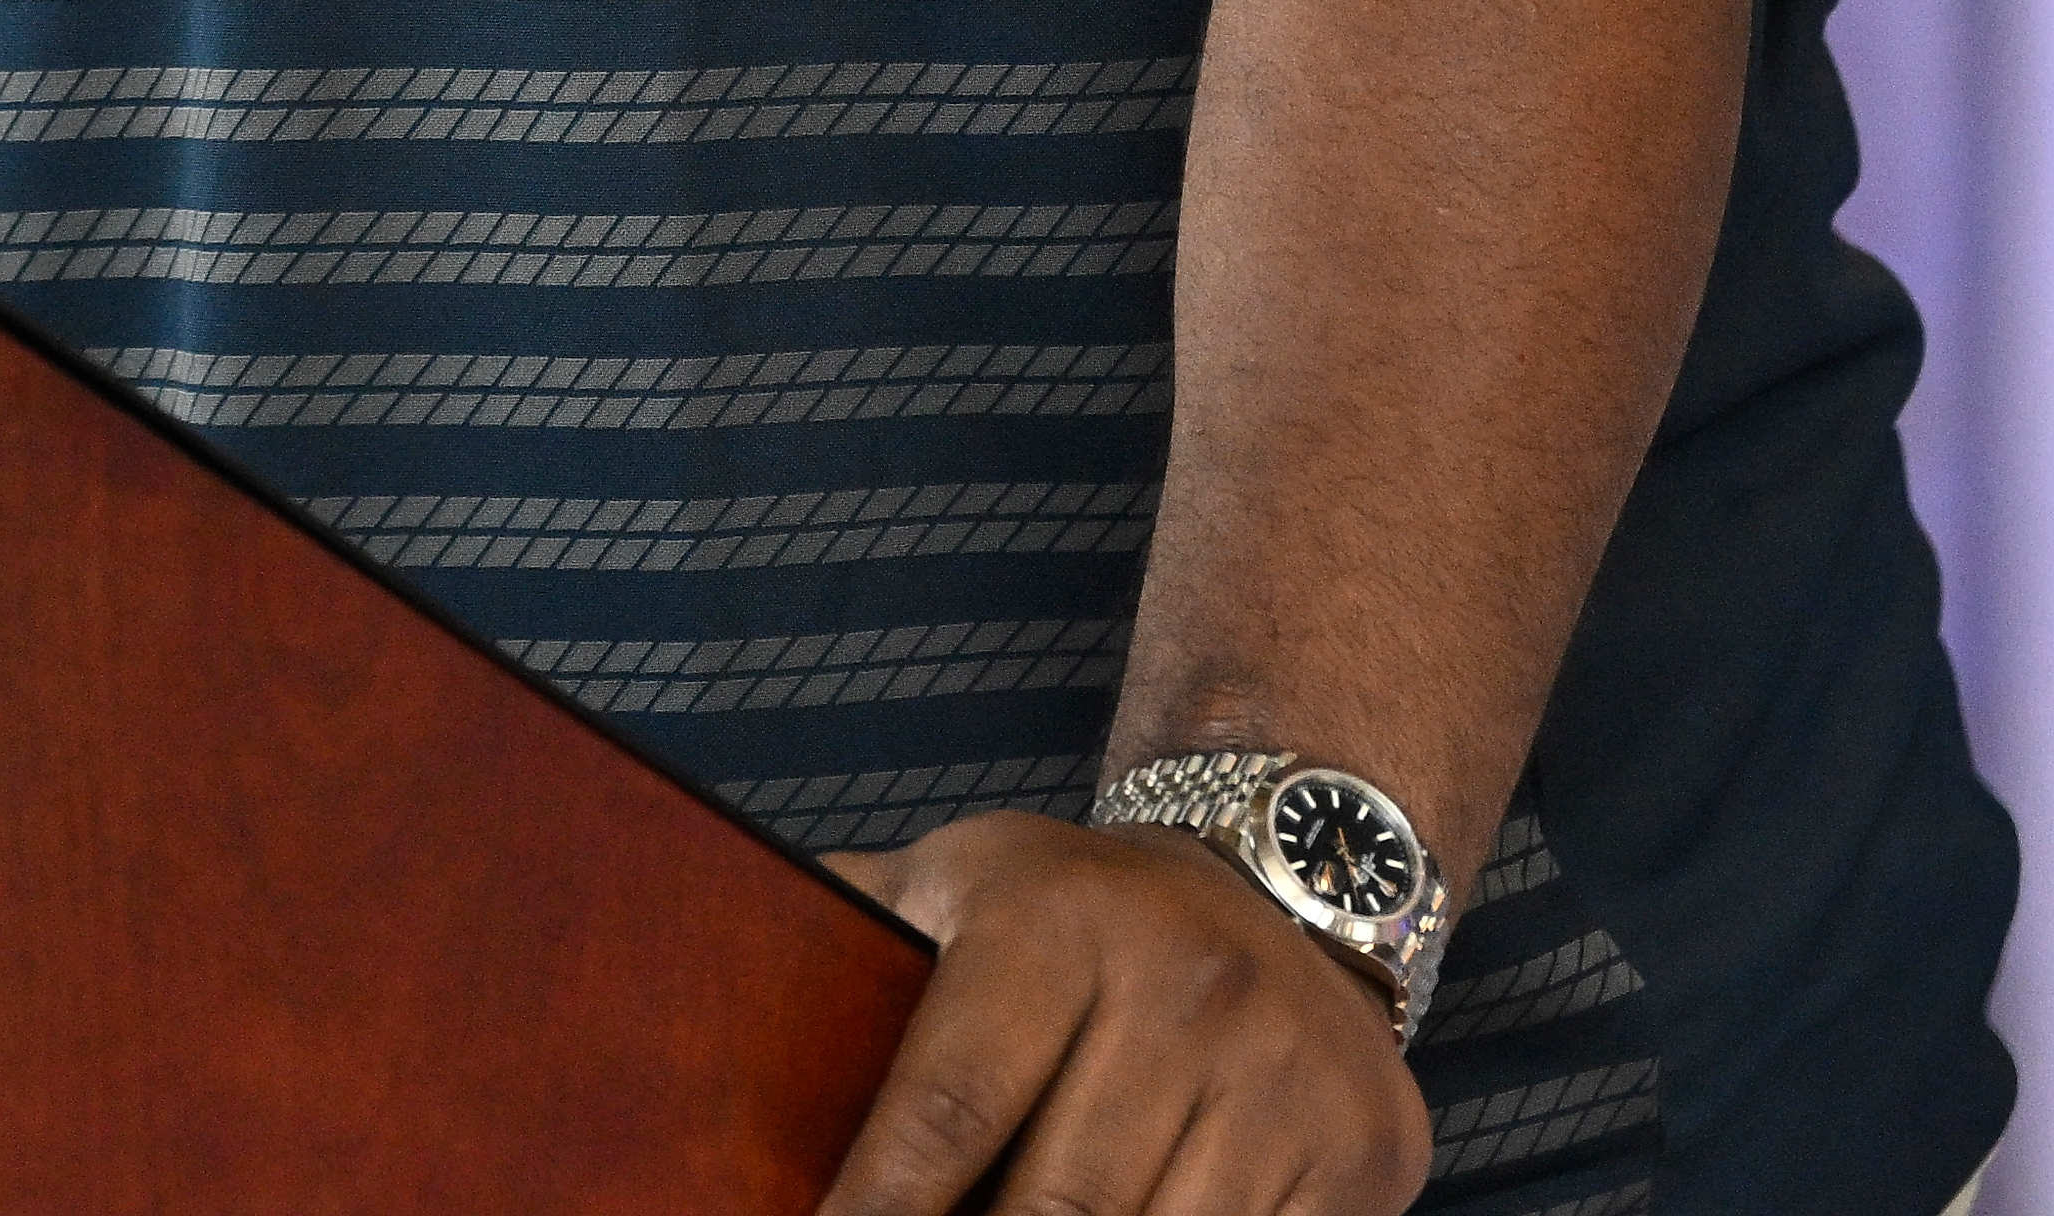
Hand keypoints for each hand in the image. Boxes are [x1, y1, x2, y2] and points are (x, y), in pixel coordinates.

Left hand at [804, 811, 1430, 1215]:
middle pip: (1056, 1209)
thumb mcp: (960, 885)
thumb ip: (845, 933)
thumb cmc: (1078, 915)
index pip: (948, 1107)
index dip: (876, 1211)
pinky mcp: (1358, 1150)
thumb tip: (696, 980)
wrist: (1292, 872)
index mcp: (1061, 923)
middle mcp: (1187, 989)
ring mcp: (1286, 1075)